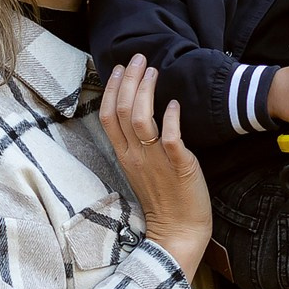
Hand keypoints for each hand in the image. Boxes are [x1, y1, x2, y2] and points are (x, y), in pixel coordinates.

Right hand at [101, 55, 210, 277]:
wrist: (180, 230)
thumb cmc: (165, 198)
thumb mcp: (143, 168)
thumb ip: (139, 143)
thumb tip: (142, 114)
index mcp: (125, 155)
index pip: (108, 116)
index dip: (113, 88)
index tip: (121, 68)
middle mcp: (136, 156)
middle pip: (122, 111)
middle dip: (129, 80)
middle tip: (140, 59)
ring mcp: (156, 161)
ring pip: (140, 119)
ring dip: (146, 91)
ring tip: (154, 71)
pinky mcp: (179, 167)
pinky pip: (170, 138)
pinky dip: (170, 118)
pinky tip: (174, 104)